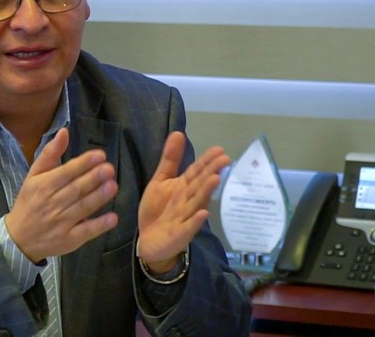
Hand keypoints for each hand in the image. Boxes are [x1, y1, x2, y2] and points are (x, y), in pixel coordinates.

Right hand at [4, 128, 118, 262]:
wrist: (19, 238)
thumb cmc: (29, 202)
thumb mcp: (33, 176)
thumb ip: (50, 154)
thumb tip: (64, 132)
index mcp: (43, 186)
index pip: (66, 173)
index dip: (83, 164)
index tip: (100, 155)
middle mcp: (52, 203)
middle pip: (75, 189)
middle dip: (93, 178)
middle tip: (109, 168)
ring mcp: (61, 223)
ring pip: (82, 208)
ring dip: (98, 197)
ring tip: (113, 186)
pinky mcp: (69, 240)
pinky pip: (85, 232)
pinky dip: (99, 225)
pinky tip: (112, 218)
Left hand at [137, 132, 228, 272]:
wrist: (149, 240)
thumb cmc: (158, 209)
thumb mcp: (160, 181)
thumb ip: (170, 159)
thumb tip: (178, 133)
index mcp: (184, 187)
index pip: (196, 172)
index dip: (206, 161)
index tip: (219, 150)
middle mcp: (188, 201)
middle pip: (200, 185)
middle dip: (211, 172)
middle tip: (225, 159)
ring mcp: (186, 218)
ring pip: (197, 203)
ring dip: (206, 192)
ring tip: (215, 179)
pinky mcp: (180, 235)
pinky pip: (189, 227)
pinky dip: (195, 221)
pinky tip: (203, 214)